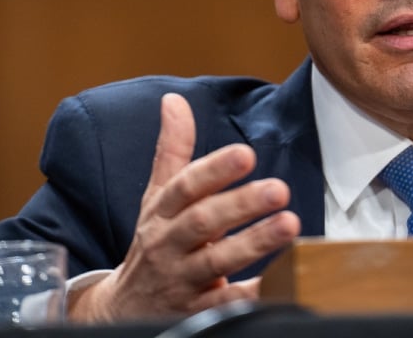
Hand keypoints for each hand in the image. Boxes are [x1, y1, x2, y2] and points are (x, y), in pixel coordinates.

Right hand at [69, 92, 300, 322]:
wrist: (123, 309)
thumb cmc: (154, 244)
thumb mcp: (156, 197)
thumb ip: (172, 151)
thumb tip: (174, 100)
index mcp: (161, 212)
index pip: (184, 186)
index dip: (214, 170)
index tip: (246, 154)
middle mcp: (168, 244)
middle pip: (202, 222)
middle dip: (240, 205)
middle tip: (278, 188)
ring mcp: (180, 280)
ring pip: (215, 262)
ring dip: (253, 243)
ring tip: (289, 225)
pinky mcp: (193, 312)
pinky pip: (223, 305)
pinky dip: (248, 295)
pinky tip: (279, 281)